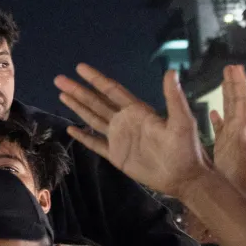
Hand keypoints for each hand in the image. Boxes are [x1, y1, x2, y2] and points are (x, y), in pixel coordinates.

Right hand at [55, 65, 208, 197]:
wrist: (184, 177)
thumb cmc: (186, 148)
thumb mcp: (182, 121)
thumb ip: (173, 98)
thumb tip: (171, 71)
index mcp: (138, 111)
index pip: (111, 90)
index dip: (96, 79)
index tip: (80, 68)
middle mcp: (125, 121)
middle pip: (96, 102)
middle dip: (78, 90)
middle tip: (59, 79)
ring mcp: (119, 138)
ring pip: (93, 118)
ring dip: (78, 107)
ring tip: (62, 95)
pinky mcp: (117, 155)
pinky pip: (96, 143)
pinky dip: (83, 136)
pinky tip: (71, 129)